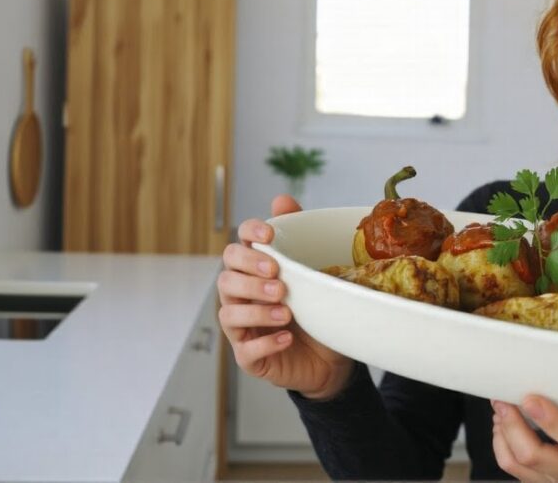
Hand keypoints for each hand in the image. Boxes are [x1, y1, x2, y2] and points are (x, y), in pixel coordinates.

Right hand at [217, 194, 353, 398]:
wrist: (332, 357)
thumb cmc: (318, 309)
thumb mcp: (315, 272)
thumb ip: (298, 237)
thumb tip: (281, 199)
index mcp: (254, 273)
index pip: (236, 247)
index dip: (247, 238)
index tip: (269, 237)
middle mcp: (242, 298)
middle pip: (225, 279)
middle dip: (249, 275)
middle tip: (278, 277)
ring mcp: (243, 329)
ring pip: (229, 314)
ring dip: (256, 309)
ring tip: (286, 311)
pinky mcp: (250, 357)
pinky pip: (245, 350)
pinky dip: (265, 342)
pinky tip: (286, 337)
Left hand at [490, 396, 557, 481]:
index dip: (548, 419)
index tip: (531, 396)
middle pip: (533, 456)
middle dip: (511, 423)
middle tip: (504, 395)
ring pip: (519, 466)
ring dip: (503, 434)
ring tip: (501, 407)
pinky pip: (520, 474)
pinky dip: (504, 449)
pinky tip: (506, 427)